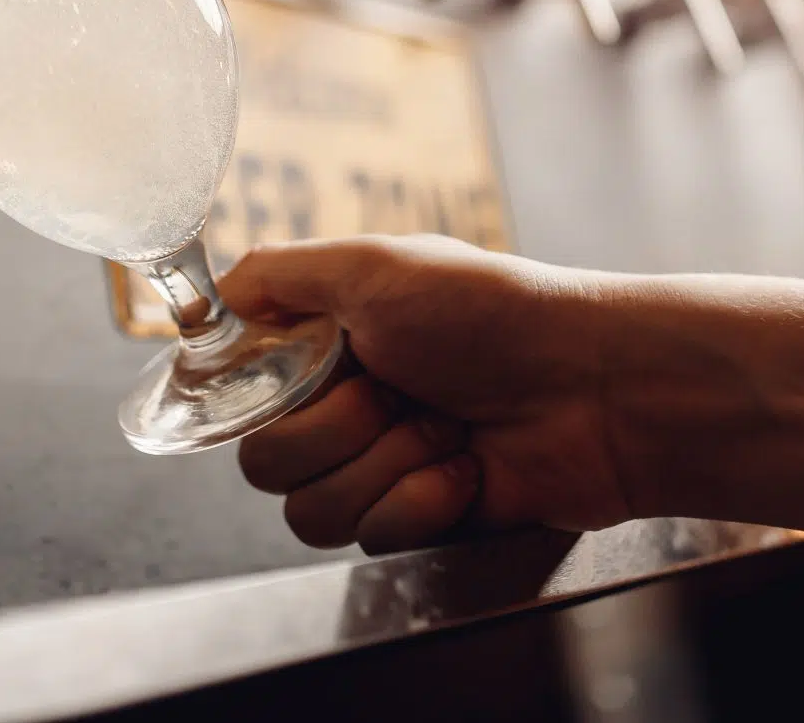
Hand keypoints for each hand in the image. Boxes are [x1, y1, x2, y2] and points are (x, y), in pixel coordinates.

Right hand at [220, 235, 638, 553]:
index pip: (242, 389)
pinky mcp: (421, 521)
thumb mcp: (374, 266)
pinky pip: (370, 536)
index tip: (302, 371)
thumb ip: (278, 274)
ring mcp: (383, 466)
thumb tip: (209, 295)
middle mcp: (349, 404)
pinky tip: (466, 469)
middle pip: (264, 462)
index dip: (260, 391)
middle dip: (332, 430)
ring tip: (443, 430)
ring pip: (310, 510)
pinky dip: (419, 501)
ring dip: (381, 466)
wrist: (594, 391)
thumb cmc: (495, 316)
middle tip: (393, 394)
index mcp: (332, 340)